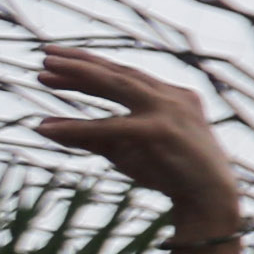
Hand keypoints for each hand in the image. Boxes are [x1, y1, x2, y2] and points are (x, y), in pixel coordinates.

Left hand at [35, 50, 236, 220]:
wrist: (209, 197)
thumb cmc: (170, 172)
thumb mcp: (125, 149)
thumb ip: (90, 134)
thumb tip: (44, 125)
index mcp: (170, 95)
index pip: (125, 74)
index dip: (90, 64)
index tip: (57, 57)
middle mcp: (171, 96)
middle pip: (120, 73)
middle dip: (81, 63)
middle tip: (46, 56)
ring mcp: (169, 111)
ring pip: (119, 86)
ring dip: (80, 76)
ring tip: (45, 73)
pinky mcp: (161, 131)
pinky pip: (110, 126)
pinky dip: (76, 126)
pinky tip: (46, 128)